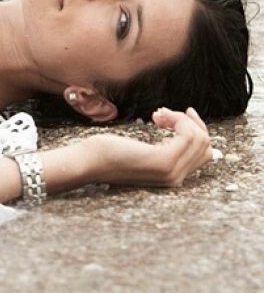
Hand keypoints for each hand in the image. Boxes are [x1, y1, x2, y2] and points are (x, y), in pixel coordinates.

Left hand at [88, 106, 214, 186]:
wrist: (86, 162)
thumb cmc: (107, 153)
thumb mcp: (140, 149)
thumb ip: (161, 147)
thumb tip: (178, 128)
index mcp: (171, 176)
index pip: (203, 154)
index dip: (195, 130)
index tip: (178, 114)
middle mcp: (176, 178)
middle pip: (206, 146)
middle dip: (190, 123)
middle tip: (162, 113)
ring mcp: (171, 172)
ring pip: (200, 139)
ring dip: (182, 119)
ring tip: (157, 114)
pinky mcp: (163, 161)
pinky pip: (188, 135)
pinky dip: (178, 120)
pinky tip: (156, 117)